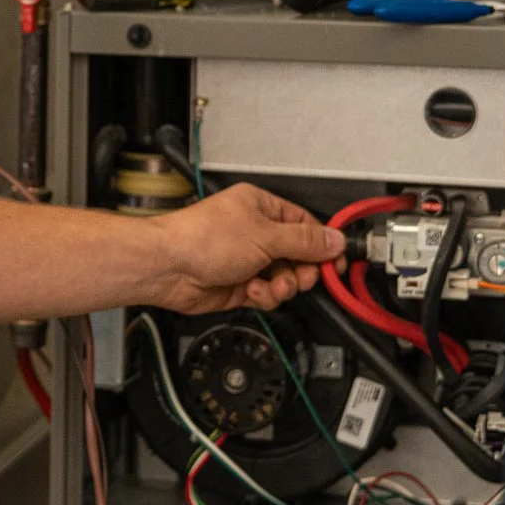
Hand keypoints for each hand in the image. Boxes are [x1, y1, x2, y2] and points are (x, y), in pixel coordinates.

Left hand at [146, 184, 343, 312]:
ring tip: (271, 284)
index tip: (336, 262)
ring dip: (282, 286)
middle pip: (299, 255)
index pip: (305, 225)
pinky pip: (269, 294)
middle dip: (302, 270)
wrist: (169, 267)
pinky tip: (252, 290)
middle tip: (300, 276)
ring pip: (286, 278)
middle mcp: (256, 232)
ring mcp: (249, 259)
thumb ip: (304, 241)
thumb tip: (334, 240)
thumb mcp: (265, 236)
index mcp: (262, 208)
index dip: (322, 245)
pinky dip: (265, 296)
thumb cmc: (203, 239)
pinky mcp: (241, 285)